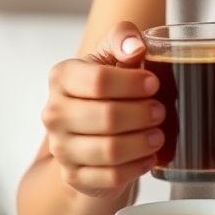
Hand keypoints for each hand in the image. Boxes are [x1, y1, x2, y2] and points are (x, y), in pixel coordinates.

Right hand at [42, 22, 164, 197]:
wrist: (88, 128)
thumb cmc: (107, 86)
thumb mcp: (113, 54)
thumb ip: (123, 37)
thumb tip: (135, 47)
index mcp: (62, 77)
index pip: (99, 81)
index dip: (132, 83)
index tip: (154, 83)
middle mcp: (54, 113)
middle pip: (106, 117)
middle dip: (141, 114)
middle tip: (160, 111)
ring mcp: (61, 148)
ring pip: (109, 150)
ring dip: (141, 142)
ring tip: (158, 135)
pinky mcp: (74, 176)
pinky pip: (109, 177)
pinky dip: (135, 167)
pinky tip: (149, 157)